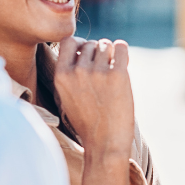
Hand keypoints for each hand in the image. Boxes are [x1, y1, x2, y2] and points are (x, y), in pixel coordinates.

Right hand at [53, 36, 134, 157]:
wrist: (105, 142)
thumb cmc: (88, 121)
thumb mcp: (66, 96)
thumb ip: (69, 73)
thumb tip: (82, 48)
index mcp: (61, 75)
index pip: (69, 41)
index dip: (80, 44)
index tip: (87, 55)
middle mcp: (77, 71)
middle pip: (90, 43)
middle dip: (98, 52)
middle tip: (104, 69)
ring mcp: (98, 72)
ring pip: (106, 45)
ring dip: (111, 53)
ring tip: (113, 69)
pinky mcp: (118, 75)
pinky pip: (121, 47)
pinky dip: (122, 50)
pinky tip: (123, 60)